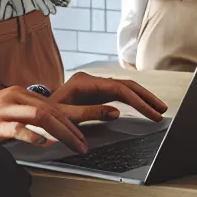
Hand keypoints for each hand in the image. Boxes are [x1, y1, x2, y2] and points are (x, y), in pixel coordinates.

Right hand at [0, 85, 116, 153]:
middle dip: (78, 123)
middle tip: (93, 138)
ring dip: (63, 132)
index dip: (78, 115)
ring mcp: (4, 111)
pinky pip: (17, 130)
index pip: (57, 105)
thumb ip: (27, 116)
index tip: (97, 123)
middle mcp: (16, 99)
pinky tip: (44, 145)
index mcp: (22, 95)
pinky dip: (32, 137)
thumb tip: (51, 128)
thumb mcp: (7, 110)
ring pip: (41, 117)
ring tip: (77, 145)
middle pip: (54, 109)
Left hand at [49, 72, 167, 122]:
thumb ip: (90, 113)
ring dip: (142, 98)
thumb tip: (116, 111)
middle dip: (146, 97)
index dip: (138, 101)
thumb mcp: (65, 117)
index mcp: (84, 83)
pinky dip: (133, 100)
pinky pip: (119, 94)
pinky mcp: (96, 92)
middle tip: (162, 110)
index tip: (152, 113)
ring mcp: (94, 85)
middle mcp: (91, 80)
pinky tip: (143, 107)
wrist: (33, 112)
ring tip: (158, 110)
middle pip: (126, 84)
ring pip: (125, 87)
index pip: (119, 89)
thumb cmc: (45, 116)